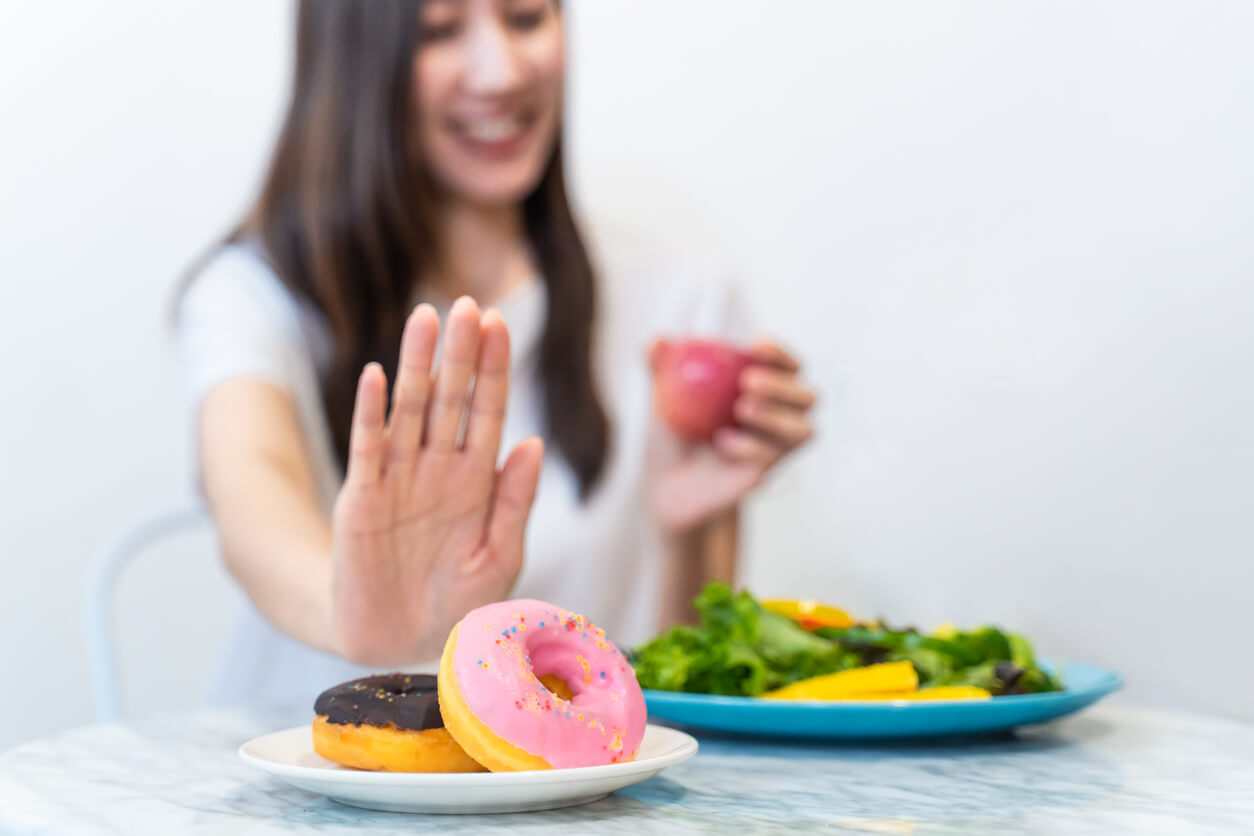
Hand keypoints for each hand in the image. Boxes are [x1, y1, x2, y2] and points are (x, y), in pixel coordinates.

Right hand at [330, 297, 543, 664]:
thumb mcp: (499, 556)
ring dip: (417, 365)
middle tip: (467, 304)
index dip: (494, 369)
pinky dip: (371, 413)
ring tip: (425, 318)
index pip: (488, 411)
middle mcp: (438, 469)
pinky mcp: (362, 499)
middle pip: (451, 399)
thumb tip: (535, 443)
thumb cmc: (455, 602)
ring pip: (410, 410)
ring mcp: (399, 479)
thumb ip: (515, 502)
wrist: (398, 643)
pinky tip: (376, 375)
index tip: (500, 324)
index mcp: (477, 480)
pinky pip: (367, 448)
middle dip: (460, 353)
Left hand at [648, 339, 814, 532]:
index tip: (755, 344)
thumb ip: (661, 368)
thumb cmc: (672, 434)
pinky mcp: (765, 473)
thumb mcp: (662, 399)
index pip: (787, 366)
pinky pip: (773, 458)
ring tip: (742, 409)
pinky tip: (722, 442)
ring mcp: (775, 449)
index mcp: (762, 389)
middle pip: (807, 396)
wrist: (667, 486)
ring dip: (777, 416)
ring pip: (803, 430)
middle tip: (748, 381)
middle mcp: (778, 417)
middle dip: (783, 385)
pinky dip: (751, 446)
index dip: (779, 353)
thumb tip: (659, 340)